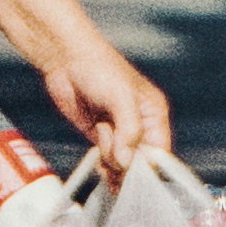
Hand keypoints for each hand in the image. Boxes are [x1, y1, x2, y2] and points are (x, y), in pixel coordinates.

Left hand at [42, 41, 170, 174]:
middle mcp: (140, 126)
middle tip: (111, 146)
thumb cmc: (99, 68)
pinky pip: (107, 162)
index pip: (160, 152)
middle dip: (126, 164)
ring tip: (101, 131)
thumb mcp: (121, 96)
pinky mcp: (101, 137)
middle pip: (141, 163)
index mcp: (154, 114)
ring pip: (122, 165)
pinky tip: (97, 156)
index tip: (129, 167)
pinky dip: (102, 165)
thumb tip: (127, 162)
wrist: (65, 59)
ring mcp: (119, 133)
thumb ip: (129, 130)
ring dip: (110, 159)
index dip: (147, 165)